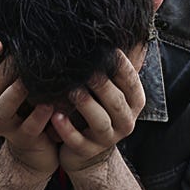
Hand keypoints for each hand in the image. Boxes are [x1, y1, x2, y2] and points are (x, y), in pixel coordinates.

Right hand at [0, 38, 58, 177]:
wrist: (35, 147)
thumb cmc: (23, 106)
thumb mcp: (9, 83)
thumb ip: (1, 59)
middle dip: (4, 72)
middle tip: (20, 56)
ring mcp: (4, 127)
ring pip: (4, 108)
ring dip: (17, 92)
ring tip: (30, 79)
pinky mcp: (24, 139)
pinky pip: (29, 127)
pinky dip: (39, 116)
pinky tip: (49, 104)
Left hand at [53, 50, 145, 173]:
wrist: (87, 153)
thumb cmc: (96, 112)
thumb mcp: (107, 93)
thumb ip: (109, 71)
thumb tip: (102, 36)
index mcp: (133, 103)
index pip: (130, 82)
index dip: (120, 66)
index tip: (106, 49)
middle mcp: (126, 122)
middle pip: (116, 101)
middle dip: (101, 85)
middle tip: (85, 69)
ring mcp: (108, 139)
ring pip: (99, 121)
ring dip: (86, 105)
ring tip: (71, 91)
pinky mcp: (88, 151)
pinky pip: (78, 141)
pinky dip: (67, 129)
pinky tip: (55, 116)